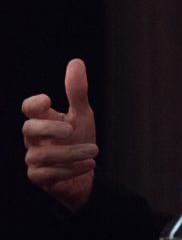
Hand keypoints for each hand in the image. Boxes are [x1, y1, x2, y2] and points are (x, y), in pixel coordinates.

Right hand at [22, 58, 98, 211]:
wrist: (85, 172)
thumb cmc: (79, 139)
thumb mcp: (82, 114)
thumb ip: (77, 92)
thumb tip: (76, 62)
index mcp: (42, 120)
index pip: (28, 108)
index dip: (34, 104)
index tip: (48, 100)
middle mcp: (34, 139)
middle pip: (28, 129)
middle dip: (49, 128)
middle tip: (71, 128)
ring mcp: (34, 159)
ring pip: (42, 155)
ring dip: (71, 153)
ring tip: (95, 150)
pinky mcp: (40, 177)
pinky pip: (49, 174)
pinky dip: (71, 169)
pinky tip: (90, 164)